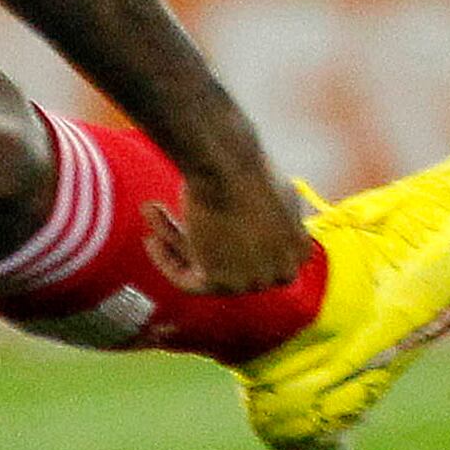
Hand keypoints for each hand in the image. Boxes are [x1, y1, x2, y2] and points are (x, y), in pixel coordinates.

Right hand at [146, 156, 317, 295]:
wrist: (227, 166)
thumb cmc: (247, 168)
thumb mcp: (274, 192)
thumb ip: (271, 219)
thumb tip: (252, 230)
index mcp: (298, 251)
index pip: (264, 259)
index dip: (233, 241)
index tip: (208, 225)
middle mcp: (278, 272)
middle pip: (233, 262)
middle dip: (201, 239)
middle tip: (179, 218)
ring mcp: (252, 281)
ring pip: (206, 266)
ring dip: (175, 238)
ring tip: (152, 210)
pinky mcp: (220, 282)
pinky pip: (186, 279)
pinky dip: (166, 261)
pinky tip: (151, 239)